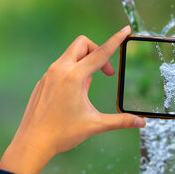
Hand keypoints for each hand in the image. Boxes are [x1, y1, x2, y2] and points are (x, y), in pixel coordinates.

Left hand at [0, 26, 145, 173]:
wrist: (32, 143)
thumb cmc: (62, 133)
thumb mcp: (95, 125)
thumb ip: (120, 121)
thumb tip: (142, 122)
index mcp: (74, 77)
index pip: (101, 53)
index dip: (116, 40)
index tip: (125, 30)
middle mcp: (60, 70)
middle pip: (83, 44)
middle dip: (97, 51)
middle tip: (106, 73)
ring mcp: (49, 74)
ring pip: (71, 55)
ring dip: (85, 64)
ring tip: (87, 90)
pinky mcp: (43, 82)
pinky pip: (61, 68)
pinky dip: (73, 73)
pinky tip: (73, 96)